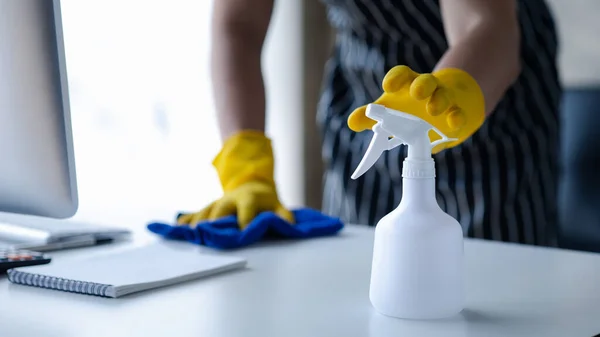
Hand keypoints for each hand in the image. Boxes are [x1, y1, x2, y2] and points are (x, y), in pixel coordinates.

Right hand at [177, 130, 293, 229]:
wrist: (250, 184)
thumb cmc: (265, 200)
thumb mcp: (278, 205)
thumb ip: (284, 215)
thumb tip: (290, 225)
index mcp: (248, 197)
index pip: (246, 208)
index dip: (245, 219)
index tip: (242, 232)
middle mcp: (229, 199)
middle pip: (220, 210)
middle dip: (214, 222)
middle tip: (207, 235)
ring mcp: (216, 204)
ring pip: (204, 212)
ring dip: (196, 224)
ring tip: (190, 235)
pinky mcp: (207, 209)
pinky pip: (193, 214)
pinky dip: (185, 222)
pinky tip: (176, 230)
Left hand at [348, 65, 485, 152]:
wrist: (444, 103)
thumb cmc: (410, 106)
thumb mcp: (390, 109)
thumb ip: (370, 117)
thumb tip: (351, 122)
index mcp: (407, 84)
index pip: (401, 75)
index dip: (396, 78)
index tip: (388, 87)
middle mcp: (426, 88)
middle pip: (425, 81)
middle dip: (422, 85)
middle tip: (416, 93)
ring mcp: (443, 98)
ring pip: (443, 95)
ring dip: (439, 101)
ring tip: (433, 110)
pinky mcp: (456, 112)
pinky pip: (457, 113)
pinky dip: (456, 117)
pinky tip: (453, 124)